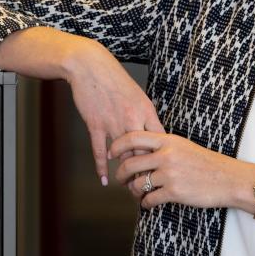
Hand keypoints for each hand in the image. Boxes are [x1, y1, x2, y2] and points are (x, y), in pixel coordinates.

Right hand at [63, 41, 164, 186]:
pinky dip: (101, 167)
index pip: (159, 142)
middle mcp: (132, 119)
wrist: (91, 67)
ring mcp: (113, 123)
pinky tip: (105, 179)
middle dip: (144, 172)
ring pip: (123, 155)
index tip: (163, 172)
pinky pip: (100, 151)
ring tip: (129, 187)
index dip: (161, 159)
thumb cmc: (115, 81)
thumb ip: (145, 116)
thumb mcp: (138, 96)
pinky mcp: (96, 125)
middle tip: (146, 188)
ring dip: (125, 173)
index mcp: (146, 111)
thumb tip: (154, 135)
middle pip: (143, 153)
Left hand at [110, 131, 246, 208]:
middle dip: (120, 174)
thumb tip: (140, 152)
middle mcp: (166, 155)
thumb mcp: (183, 147)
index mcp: (168, 141)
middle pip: (129, 163)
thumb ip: (162, 147)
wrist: (229, 179)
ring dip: (132, 191)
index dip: (117, 145)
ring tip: (136, 193)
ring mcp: (169, 174)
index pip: (133, 137)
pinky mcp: (174, 192)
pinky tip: (147, 203)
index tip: (111, 153)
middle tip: (120, 179)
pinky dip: (145, 203)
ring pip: (137, 183)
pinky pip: (149, 199)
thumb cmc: (207, 163)